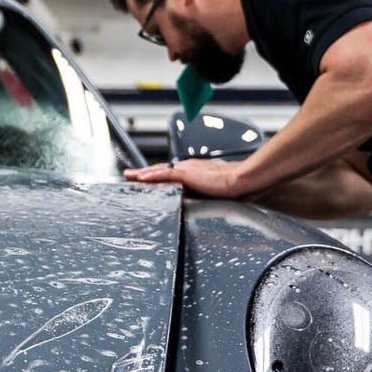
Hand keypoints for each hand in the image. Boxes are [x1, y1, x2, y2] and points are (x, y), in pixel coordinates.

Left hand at [122, 157, 252, 197]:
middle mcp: (188, 168)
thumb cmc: (234, 187)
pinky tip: (141, 178)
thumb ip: (202, 194)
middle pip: (160, 170)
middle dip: (144, 172)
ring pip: (159, 170)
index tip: (145, 178)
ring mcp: (187, 169)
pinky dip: (152, 176)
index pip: (171, 173)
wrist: (242, 181)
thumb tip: (196, 203)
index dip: (156, 175)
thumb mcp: (213, 192)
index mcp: (194, 171)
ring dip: (143, 173)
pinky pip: (165, 174)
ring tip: (130, 176)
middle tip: (129, 175)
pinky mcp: (188, 174)